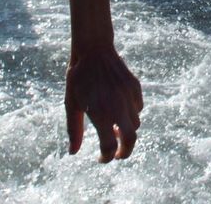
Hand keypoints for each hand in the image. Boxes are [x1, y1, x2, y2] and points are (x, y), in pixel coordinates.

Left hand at [65, 45, 142, 161]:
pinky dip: (131, 114)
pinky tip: (119, 108)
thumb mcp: (71, 105)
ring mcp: (129, 97)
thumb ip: (74, 130)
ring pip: (135, 123)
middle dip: (126, 151)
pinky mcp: (136, 88)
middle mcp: (118, 107)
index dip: (106, 157)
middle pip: (131, 139)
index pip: (109, 146)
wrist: (94, 51)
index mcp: (100, 114)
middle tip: (118, 154)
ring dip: (126, 130)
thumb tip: (73, 152)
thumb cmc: (78, 79)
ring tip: (113, 127)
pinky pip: (138, 108)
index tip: (102, 159)